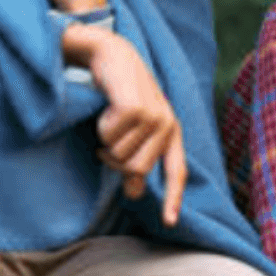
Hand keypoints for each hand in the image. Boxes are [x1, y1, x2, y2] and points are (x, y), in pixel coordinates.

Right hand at [61, 23, 186, 226]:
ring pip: (119, 155)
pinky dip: (99, 126)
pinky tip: (105, 106)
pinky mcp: (137, 108)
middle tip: (105, 139)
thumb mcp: (131, 127)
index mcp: (171, 133)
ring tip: (108, 117)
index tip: (169, 223)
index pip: (176, 172)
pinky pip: (108, 136)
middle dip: (112, 160)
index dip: (172, 198)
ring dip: (104, 139)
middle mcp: (169, 125)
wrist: (111, 53)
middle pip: (135, 170)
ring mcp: (155, 116)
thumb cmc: (117, 93)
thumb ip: (135, 156)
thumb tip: (134, 191)